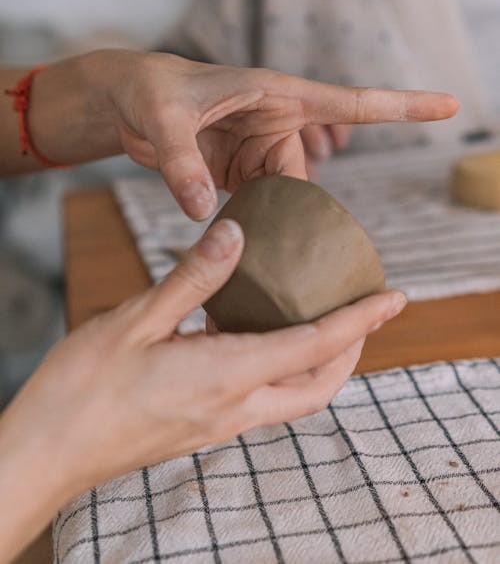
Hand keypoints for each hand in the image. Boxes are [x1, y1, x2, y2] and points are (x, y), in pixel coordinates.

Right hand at [0, 220, 405, 561]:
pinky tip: (255, 338)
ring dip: (321, 362)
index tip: (396, 297)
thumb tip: (237, 234)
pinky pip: (261, 401)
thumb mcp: (137, 319)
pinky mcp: (201, 429)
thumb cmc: (84, 387)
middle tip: (363, 310)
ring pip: (294, 398)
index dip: (362, 320)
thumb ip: (194, 278)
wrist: (48, 451)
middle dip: (352, 349)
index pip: (315, 346)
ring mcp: (218, 425)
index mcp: (225, 376)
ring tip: (321, 320)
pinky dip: (281, 369)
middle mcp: (233, 408)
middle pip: (319, 385)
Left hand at [86, 50, 455, 218]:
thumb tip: (201, 211)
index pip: (351, 102)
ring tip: (255, 257)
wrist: (126, 102)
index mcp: (275, 94)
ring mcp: (259, 150)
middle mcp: (276, 123)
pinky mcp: (240, 171)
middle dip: (296, 215)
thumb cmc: (149, 90)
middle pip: (306, 177)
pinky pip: (260, 203)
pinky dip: (254, 227)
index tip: (450, 105)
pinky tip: (243, 250)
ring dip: (271, 226)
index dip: (402, 106)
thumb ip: (181, 162)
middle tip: (279, 254)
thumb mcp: (162, 120)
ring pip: (284, 197)